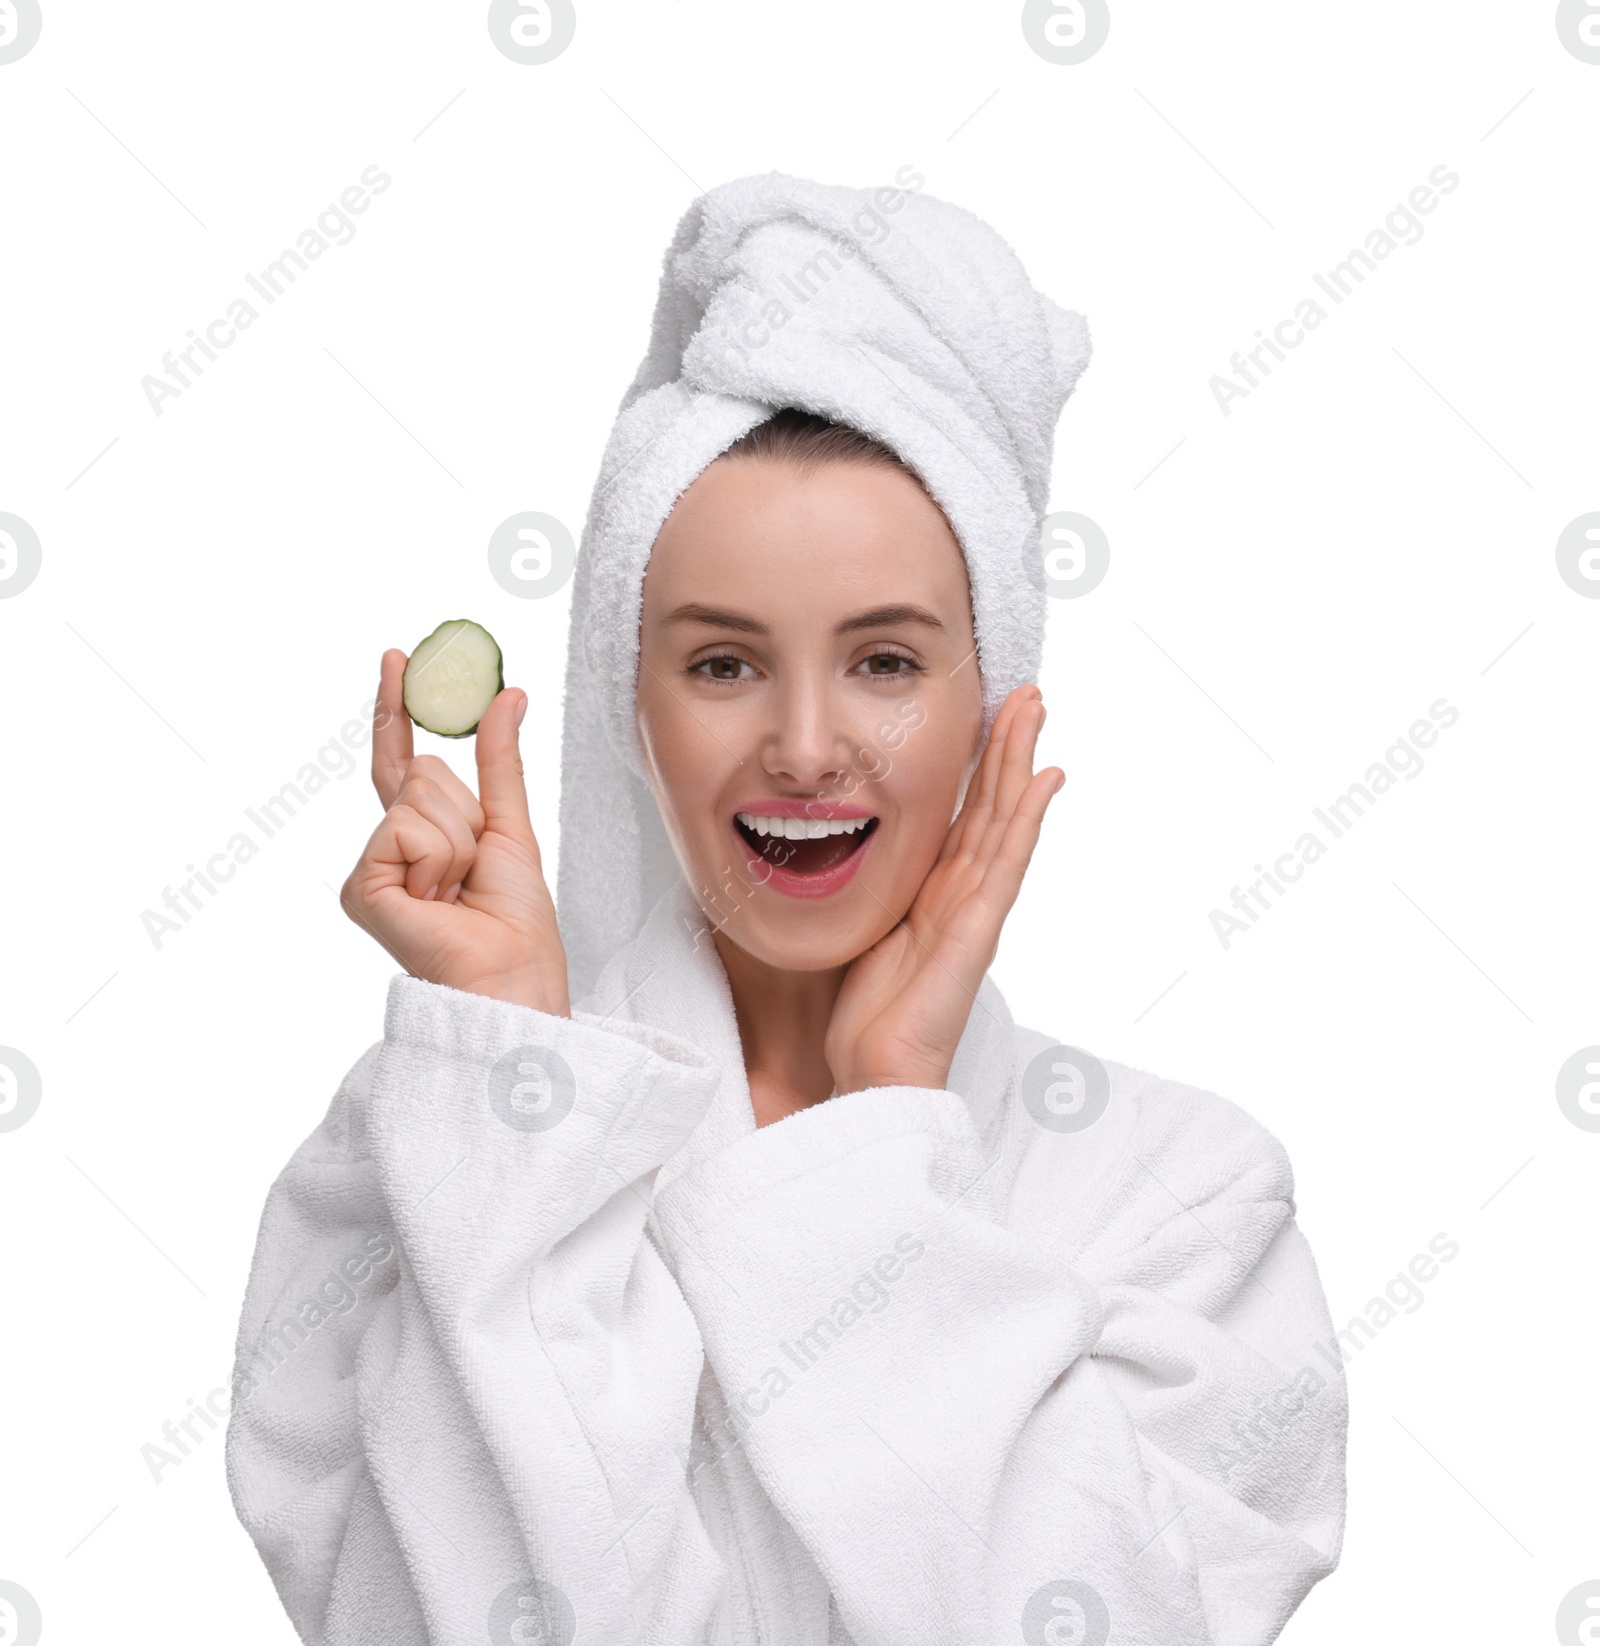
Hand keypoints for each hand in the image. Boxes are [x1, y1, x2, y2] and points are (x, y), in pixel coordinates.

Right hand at [339, 649, 570, 1015]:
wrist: (512, 975)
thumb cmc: (515, 924)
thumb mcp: (512, 826)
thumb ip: (500, 761)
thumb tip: (507, 695)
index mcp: (423, 836)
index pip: (404, 759)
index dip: (398, 709)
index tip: (397, 657)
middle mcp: (390, 848)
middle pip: (424, 772)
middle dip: (467, 813)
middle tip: (474, 870)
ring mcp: (372, 868)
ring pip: (419, 796)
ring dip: (459, 841)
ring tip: (459, 891)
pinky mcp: (363, 888)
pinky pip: (406, 829)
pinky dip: (438, 859)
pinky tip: (437, 901)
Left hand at [823, 685, 1062, 1094]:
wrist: (872, 1076)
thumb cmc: (866, 1017)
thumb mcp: (863, 931)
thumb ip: (874, 894)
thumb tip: (845, 857)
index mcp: (934, 894)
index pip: (964, 816)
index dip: (978, 767)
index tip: (987, 717)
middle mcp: (963, 896)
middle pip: (993, 806)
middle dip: (1008, 748)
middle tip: (1025, 693)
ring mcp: (977, 911)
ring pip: (1005, 820)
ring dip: (1022, 761)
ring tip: (1036, 709)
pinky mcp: (978, 931)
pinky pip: (1006, 863)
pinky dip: (1028, 818)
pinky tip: (1046, 778)